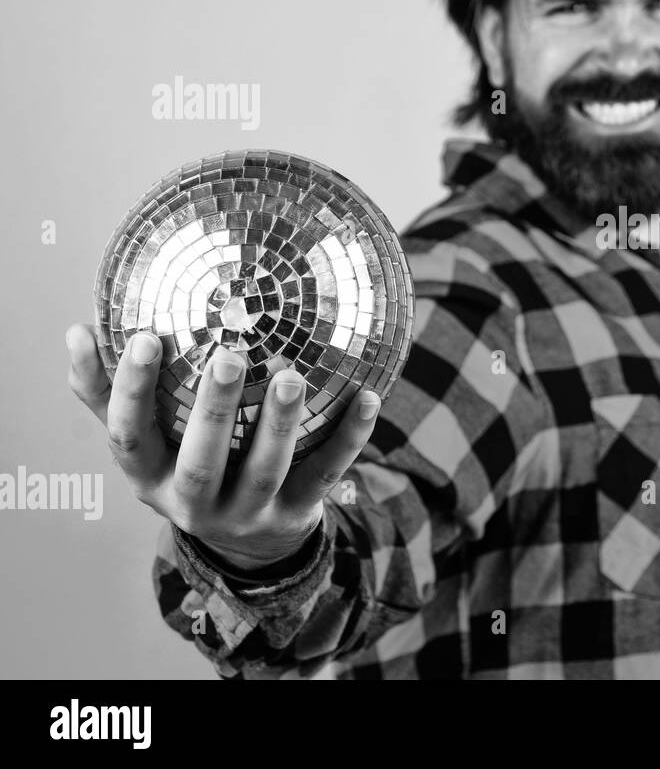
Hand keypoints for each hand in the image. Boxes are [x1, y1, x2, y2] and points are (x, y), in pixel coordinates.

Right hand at [65, 325, 381, 570]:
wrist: (247, 543)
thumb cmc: (186, 463)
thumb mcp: (145, 439)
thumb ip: (104, 392)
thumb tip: (77, 331)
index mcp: (149, 477)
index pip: (130, 436)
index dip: (132, 391)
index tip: (144, 337)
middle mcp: (192, 503)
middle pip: (200, 464)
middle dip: (214, 412)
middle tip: (229, 356)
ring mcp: (247, 512)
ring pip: (264, 472)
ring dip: (281, 424)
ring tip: (294, 376)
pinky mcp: (296, 514)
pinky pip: (326, 473)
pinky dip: (350, 436)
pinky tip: (367, 395)